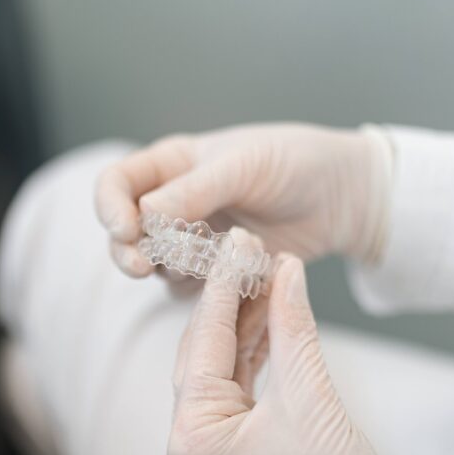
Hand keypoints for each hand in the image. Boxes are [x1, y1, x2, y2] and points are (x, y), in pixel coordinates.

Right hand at [95, 123, 390, 276]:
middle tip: (142, 267)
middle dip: (126, 251)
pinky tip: (226, 283)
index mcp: (172, 164)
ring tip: (196, 269)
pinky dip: (199, 291)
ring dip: (165, 271)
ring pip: (154, 265)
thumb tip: (145, 214)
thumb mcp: (244, 165)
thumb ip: (195, 190)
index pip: (116, 184)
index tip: (127, 229)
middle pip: (124, 233)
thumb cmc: (295, 163)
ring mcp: (194, 239)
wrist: (343, 196)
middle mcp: (174, 202)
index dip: (110, 208)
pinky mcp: (218, 272)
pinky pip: (191, 290)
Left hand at [166, 243, 424, 454]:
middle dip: (231, 299)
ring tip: (268, 272)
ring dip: (245, 322)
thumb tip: (284, 269)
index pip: (205, 342)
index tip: (242, 241)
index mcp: (190, 436)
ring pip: (220, 366)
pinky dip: (253, 353)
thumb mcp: (312, 396)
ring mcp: (205, 448)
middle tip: (253, 250)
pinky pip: (235, 387)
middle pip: (204, 351)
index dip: (225, 285)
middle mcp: (185, 443)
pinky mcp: (228, 448)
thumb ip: (292, 325)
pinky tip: (271, 313)